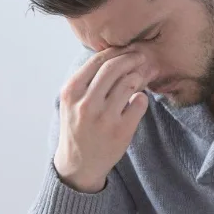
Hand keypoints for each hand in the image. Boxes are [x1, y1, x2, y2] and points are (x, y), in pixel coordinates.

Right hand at [54, 49, 155, 192]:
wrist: (79, 164)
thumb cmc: (78, 126)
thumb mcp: (72, 102)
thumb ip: (87, 80)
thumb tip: (115, 53)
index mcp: (71, 92)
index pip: (97, 61)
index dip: (117, 51)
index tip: (128, 48)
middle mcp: (86, 104)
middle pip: (114, 68)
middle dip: (132, 58)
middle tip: (142, 57)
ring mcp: (104, 118)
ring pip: (129, 83)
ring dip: (139, 76)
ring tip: (142, 76)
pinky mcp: (121, 130)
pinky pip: (140, 102)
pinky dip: (142, 97)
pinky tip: (139, 99)